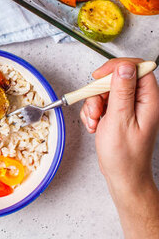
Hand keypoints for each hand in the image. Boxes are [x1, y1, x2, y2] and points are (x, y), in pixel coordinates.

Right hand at [80, 58, 158, 237]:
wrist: (122, 176)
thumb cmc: (124, 155)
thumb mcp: (119, 119)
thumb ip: (122, 91)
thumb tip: (124, 67)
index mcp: (149, 101)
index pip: (138, 69)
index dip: (118, 67)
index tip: (100, 76)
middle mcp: (141, 102)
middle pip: (118, 79)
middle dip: (100, 91)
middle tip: (96, 106)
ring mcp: (129, 108)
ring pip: (106, 91)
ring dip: (94, 104)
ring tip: (95, 121)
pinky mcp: (118, 114)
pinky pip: (101, 102)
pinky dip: (93, 112)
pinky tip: (95, 125)